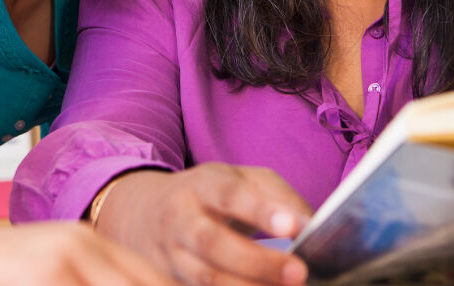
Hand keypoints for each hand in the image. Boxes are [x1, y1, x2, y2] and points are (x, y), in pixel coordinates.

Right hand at [95, 163, 312, 285]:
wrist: (143, 212)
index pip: (230, 194)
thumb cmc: (209, 194)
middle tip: (299, 272)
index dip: (261, 211)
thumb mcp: (239, 178)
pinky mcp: (170, 280)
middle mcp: (181, 219)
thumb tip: (311, 224)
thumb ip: (277, 195)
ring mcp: (171, 254)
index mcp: (202, 185)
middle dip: (258, 261)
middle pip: (214, 243)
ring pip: (205, 277)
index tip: (293, 227)